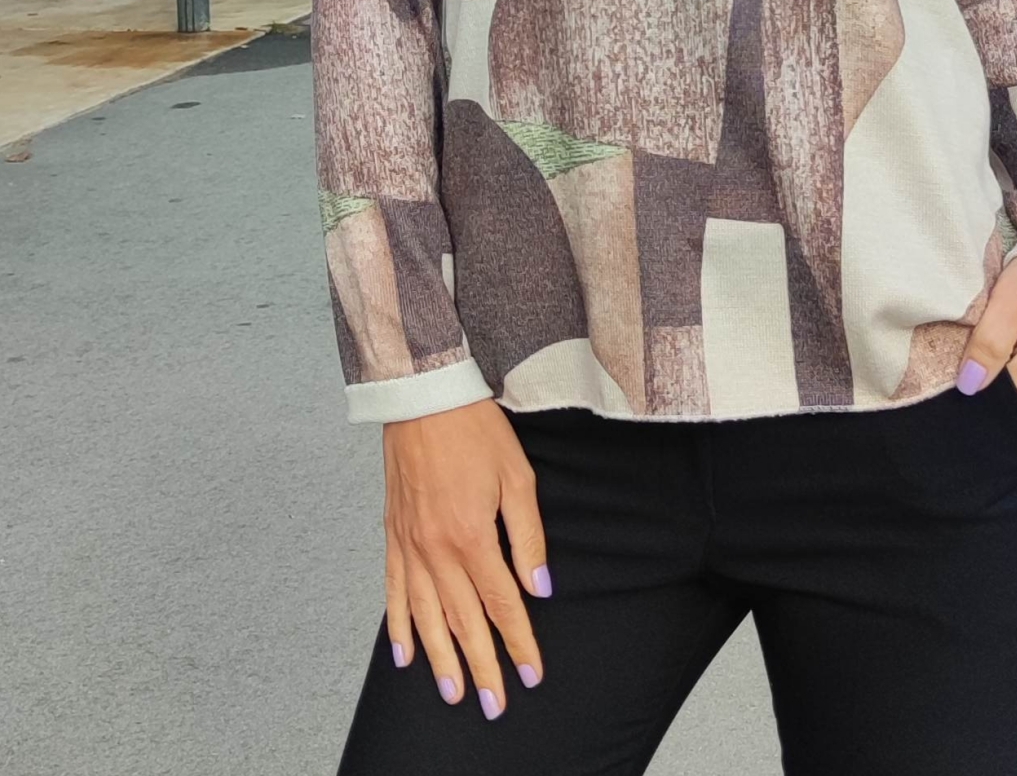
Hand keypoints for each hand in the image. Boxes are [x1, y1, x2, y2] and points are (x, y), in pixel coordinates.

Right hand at [383, 399, 549, 718]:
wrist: (424, 397)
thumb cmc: (475, 430)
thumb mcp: (517, 476)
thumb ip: (529, 536)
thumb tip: (540, 587)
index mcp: (471, 536)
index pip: (500, 604)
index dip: (518, 642)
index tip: (531, 673)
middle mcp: (436, 550)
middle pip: (462, 622)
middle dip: (481, 666)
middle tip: (494, 704)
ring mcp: (409, 545)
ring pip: (425, 617)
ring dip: (441, 659)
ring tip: (453, 692)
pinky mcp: (392, 535)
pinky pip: (393, 592)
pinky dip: (398, 626)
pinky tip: (404, 654)